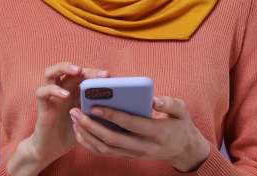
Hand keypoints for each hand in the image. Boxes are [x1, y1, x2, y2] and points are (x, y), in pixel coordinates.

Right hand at [9, 62, 107, 174]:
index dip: (97, 74)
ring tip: (77, 71)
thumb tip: (120, 106)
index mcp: (74, 91)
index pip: (84, 75)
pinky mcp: (42, 107)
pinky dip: (53, 90)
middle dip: (87, 69)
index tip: (112, 78)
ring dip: (64, 68)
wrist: (51, 149)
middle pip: (70, 70)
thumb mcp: (89, 122)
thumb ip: (99, 112)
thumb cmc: (71, 133)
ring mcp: (51, 97)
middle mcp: (62, 90)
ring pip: (50, 73)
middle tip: (102, 75)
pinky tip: (65, 95)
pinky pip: (42, 92)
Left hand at [69, 96, 210, 171]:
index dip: (112, 115)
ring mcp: (135, 154)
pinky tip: (80, 131)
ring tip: (74, 119)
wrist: (182, 149)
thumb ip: (169, 103)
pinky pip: (105, 154)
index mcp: (157, 132)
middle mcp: (144, 147)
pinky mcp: (128, 157)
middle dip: (91, 126)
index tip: (94, 105)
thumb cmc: (180, 124)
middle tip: (76, 111)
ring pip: (105, 149)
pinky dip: (90, 144)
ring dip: (86, 135)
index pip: (130, 124)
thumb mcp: (182, 111)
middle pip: (112, 139)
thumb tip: (154, 99)